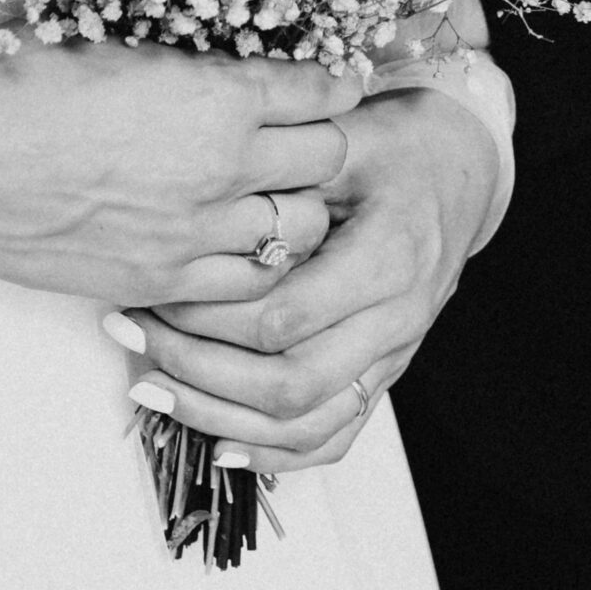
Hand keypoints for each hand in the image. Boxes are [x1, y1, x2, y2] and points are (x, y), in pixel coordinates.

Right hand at [0, 37, 357, 306]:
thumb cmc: (22, 86)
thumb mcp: (119, 50)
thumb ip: (190, 70)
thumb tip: (231, 74)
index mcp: (215, 94)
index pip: (318, 91)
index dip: (332, 85)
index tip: (334, 84)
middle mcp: (222, 166)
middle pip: (328, 159)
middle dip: (324, 144)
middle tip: (306, 137)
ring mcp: (196, 233)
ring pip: (302, 228)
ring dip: (297, 207)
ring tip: (274, 195)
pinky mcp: (163, 281)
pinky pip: (249, 285)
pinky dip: (254, 264)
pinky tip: (233, 246)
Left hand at [119, 83, 502, 471]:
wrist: (458, 171)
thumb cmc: (396, 146)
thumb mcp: (345, 136)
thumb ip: (285, 167)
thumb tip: (200, 191)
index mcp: (387, 259)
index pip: (284, 319)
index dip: (208, 316)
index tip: (153, 289)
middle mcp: (396, 321)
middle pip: (289, 383)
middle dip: (197, 370)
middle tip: (132, 333)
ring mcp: (392, 357)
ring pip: (306, 423)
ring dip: (219, 417)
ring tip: (149, 388)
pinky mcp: (382, 375)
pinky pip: (333, 438)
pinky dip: (273, 453)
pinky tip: (216, 445)